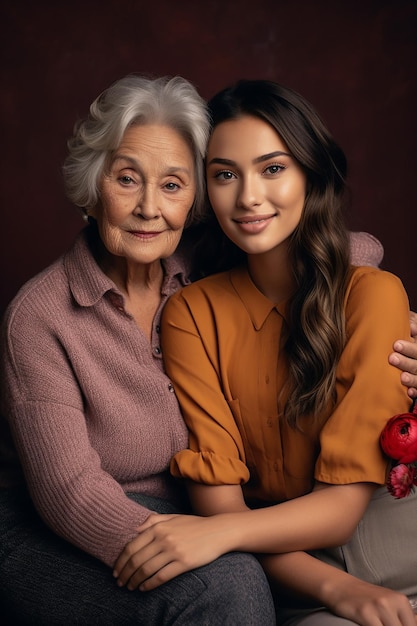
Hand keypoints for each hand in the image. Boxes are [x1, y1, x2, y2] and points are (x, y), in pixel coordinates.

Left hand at [113, 513, 228, 590]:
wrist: (219, 531)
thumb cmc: (195, 524)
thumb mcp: (173, 517)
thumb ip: (153, 520)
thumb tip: (135, 529)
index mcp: (158, 527)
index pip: (132, 546)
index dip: (121, 560)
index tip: (116, 570)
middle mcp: (164, 538)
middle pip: (136, 560)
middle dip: (125, 573)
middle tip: (119, 582)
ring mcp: (174, 551)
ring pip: (146, 570)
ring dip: (134, 581)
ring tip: (130, 587)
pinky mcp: (183, 563)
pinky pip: (161, 577)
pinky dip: (149, 584)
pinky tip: (144, 588)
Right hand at [325, 576, 416, 625]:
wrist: (340, 586)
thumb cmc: (365, 598)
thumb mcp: (388, 603)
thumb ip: (403, 617)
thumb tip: (415, 622)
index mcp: (401, 600)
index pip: (413, 625)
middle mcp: (392, 602)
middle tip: (383, 625)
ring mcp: (378, 607)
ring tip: (377, 624)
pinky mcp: (365, 613)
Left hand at [389, 312, 416, 397]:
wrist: (405, 350)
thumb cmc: (410, 333)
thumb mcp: (413, 325)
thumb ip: (413, 322)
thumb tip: (412, 327)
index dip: (409, 348)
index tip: (395, 345)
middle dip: (406, 362)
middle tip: (392, 358)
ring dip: (412, 379)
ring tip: (402, 378)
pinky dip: (415, 391)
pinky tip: (409, 392)